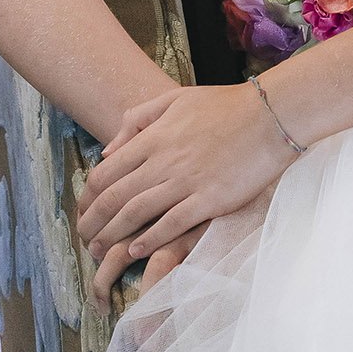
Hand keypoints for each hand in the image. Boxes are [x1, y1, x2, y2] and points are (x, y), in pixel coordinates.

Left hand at [77, 83, 295, 303]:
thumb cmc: (226, 106)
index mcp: (154, 137)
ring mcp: (186, 182)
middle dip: (93, 223)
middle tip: (83, 240)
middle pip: (115, 198)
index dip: (88, 197)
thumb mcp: (177, 99)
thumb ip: (139, 119)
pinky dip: (149, 239)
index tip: (82, 213)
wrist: (271, 116)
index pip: (107, 172)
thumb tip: (108, 149)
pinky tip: (136, 250)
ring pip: (136, 213)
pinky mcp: (208, 200)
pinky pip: (170, 224)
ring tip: (100, 252)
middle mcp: (164, 161)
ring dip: (113, 236)